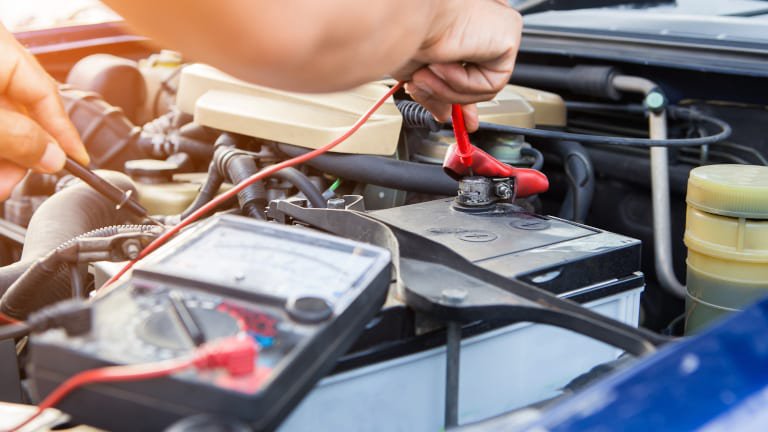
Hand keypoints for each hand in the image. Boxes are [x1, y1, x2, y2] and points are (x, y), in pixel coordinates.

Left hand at [0, 23, 87, 200]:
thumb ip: (20, 138)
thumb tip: (54, 158)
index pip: (48, 95)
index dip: (65, 135)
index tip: (79, 163)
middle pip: (22, 111)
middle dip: (24, 153)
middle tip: (21, 183)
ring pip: (2, 120)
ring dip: (5, 155)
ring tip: (1, 183)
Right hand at [392, 0, 521, 131]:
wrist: (405, 19)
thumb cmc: (404, 33)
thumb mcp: (416, 71)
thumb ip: (434, 92)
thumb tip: (443, 115)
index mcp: (461, 25)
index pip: (469, 65)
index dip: (459, 93)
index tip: (452, 117)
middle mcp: (480, 23)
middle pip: (478, 77)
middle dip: (456, 99)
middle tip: (433, 104)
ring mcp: (496, 29)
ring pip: (483, 85)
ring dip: (451, 89)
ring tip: (428, 73)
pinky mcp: (508, 37)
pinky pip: (491, 83)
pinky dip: (464, 83)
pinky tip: (447, 64)